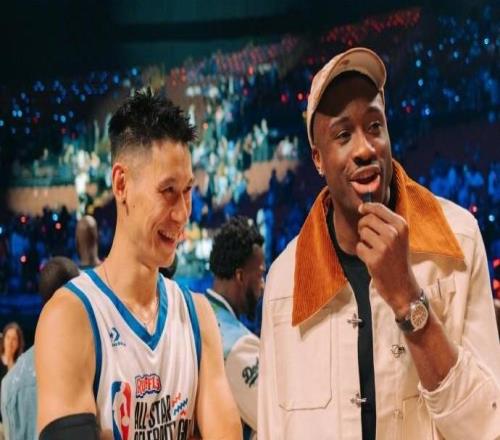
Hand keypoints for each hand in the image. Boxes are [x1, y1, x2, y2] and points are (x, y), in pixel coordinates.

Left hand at [356, 202, 419, 316]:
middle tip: (368, 237)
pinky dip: (362, 253)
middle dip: (363, 226)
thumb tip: (363, 206)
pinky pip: (359, 247)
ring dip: (363, 241)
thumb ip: (385, 222)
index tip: (360, 209)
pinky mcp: (374, 259)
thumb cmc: (397, 259)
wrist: (402, 285)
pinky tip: (372, 260)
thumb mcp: (399, 237)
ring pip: (362, 233)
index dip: (366, 207)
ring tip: (374, 250)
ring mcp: (384, 246)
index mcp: (402, 225)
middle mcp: (394, 233)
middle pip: (367, 219)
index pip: (378, 208)